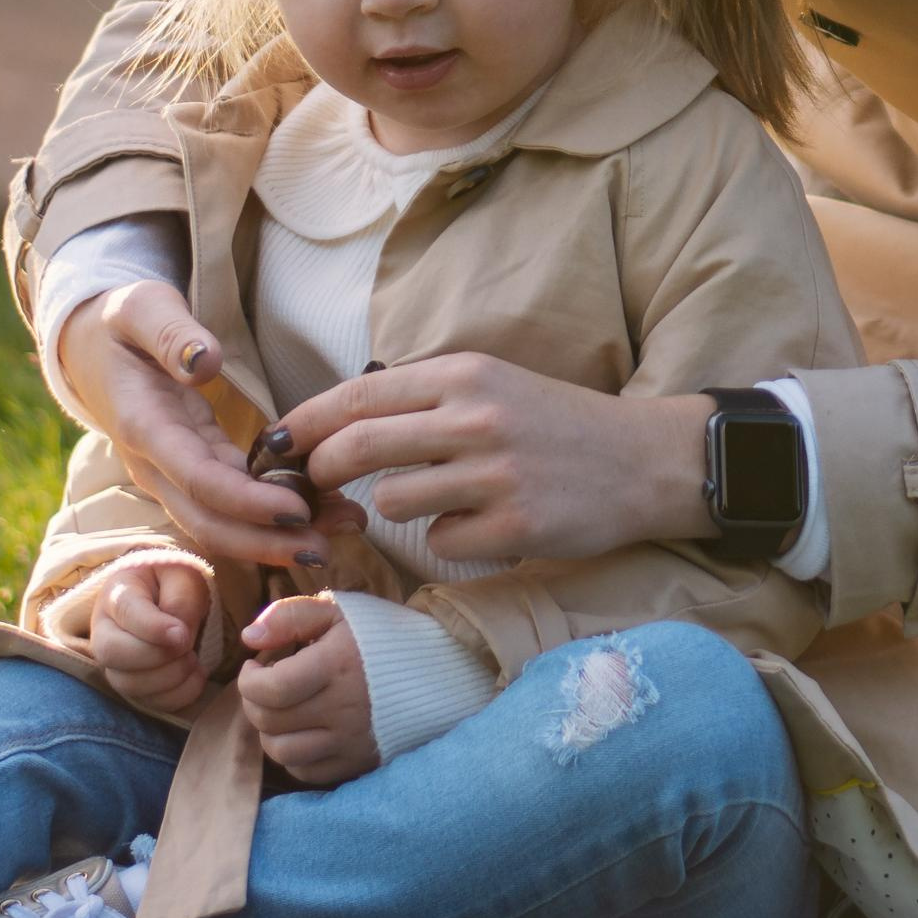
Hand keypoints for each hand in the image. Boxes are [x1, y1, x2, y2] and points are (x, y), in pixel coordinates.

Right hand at [56, 281, 364, 569]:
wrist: (89, 346)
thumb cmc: (121, 322)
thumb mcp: (142, 308)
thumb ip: (173, 334)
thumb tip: (206, 362)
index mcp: (143, 426)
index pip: (197, 479)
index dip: (246, 502)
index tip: (296, 509)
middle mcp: (155, 463)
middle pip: (208, 521)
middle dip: (264, 542)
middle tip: (325, 550)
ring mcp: (172, 472)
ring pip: (219, 522)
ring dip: (273, 538)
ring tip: (336, 535)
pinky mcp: (192, 469)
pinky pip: (230, 502)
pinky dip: (269, 514)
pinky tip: (318, 511)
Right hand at [89, 560, 213, 716]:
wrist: (174, 596)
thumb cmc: (175, 581)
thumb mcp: (184, 576)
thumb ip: (180, 602)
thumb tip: (178, 638)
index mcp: (117, 593)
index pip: (125, 613)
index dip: (153, 628)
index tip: (182, 634)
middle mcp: (104, 630)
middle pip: (111, 654)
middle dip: (157, 656)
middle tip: (187, 645)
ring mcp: (115, 663)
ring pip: (128, 685)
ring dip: (170, 678)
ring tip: (193, 658)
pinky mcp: (133, 685)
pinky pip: (148, 703)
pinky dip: (178, 696)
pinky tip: (196, 675)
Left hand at [237, 595, 377, 786]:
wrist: (440, 668)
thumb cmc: (381, 634)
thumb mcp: (338, 610)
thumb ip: (290, 616)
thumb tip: (248, 638)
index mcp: (337, 665)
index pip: (272, 689)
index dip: (249, 680)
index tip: (256, 666)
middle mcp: (343, 709)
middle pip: (271, 721)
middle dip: (254, 702)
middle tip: (265, 685)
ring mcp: (351, 741)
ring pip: (283, 753)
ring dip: (270, 732)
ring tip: (280, 710)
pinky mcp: (359, 762)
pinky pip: (307, 772)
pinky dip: (294, 755)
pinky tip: (302, 731)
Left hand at [269, 354, 715, 565]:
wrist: (642, 460)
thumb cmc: (555, 423)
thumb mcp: (492, 384)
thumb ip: (424, 397)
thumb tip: (336, 419)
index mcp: (464, 374)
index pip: (357, 394)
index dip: (304, 422)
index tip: (275, 443)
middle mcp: (476, 416)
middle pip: (358, 446)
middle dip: (323, 471)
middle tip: (320, 485)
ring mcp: (496, 473)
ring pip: (393, 501)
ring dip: (395, 509)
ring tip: (433, 500)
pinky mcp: (516, 524)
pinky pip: (440, 543)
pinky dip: (447, 541)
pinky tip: (479, 526)